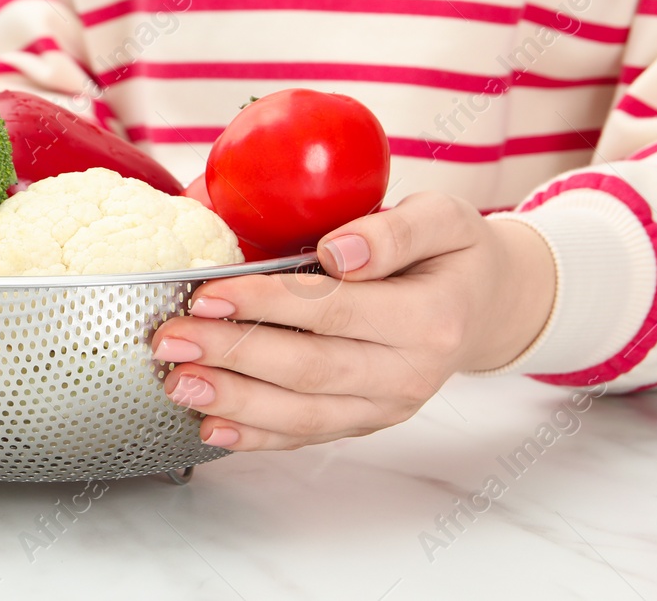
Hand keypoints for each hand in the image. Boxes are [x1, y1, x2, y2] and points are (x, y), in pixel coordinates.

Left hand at [150, 192, 556, 450]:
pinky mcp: (365, 422)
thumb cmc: (454, 253)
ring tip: (178, 383)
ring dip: (234, 402)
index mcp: (430, 319)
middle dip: (232, 355)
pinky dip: (256, 438)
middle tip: (170, 339)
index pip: (333, 311)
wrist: (487, 305)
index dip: (266, 303)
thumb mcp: (444, 218)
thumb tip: (339, 251)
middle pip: (308, 369)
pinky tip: (211, 428)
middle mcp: (409, 375)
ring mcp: (387, 408)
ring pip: (302, 415)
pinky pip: (307, 437)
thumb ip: (394, 230)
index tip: (208, 292)